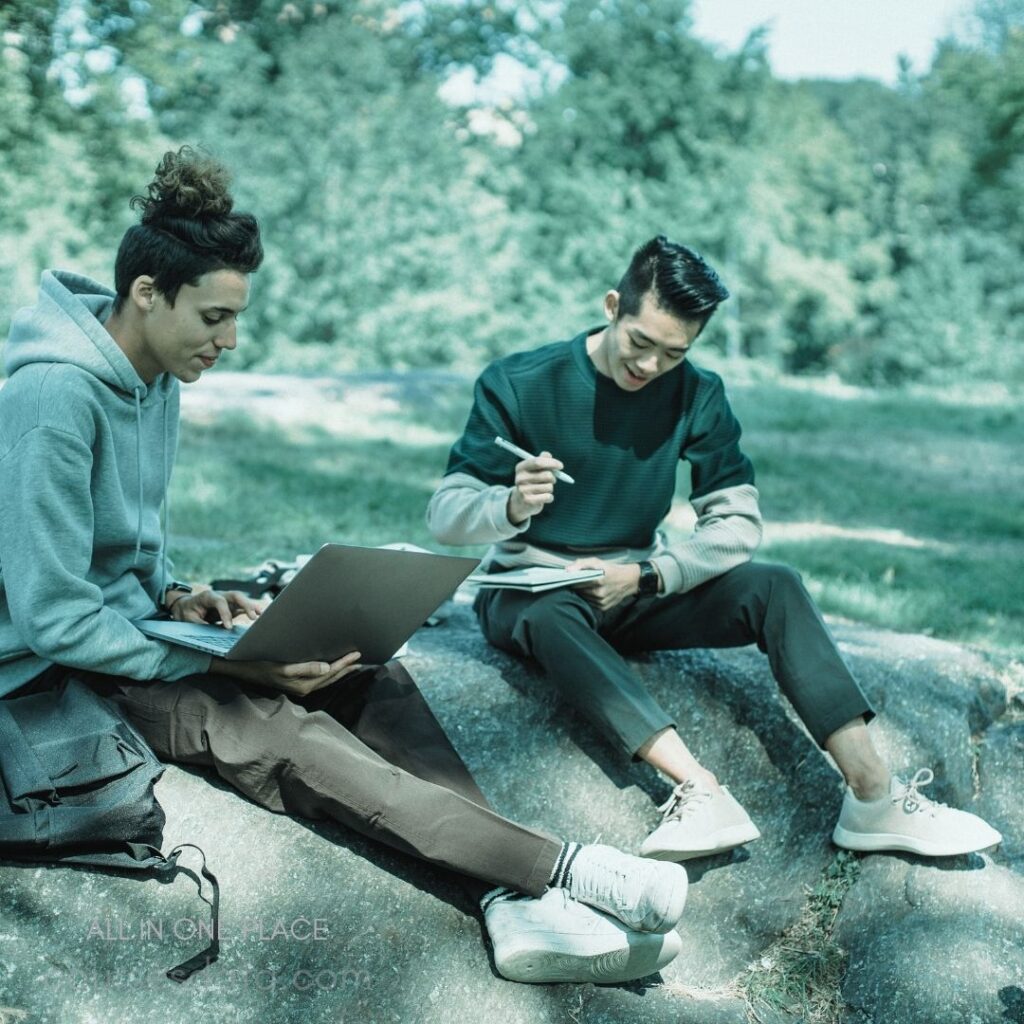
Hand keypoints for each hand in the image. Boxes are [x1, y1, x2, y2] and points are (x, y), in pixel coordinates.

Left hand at [168, 588, 263, 628]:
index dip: (225, 614)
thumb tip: (212, 634)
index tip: (228, 627)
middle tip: (253, 616)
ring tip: (262, 615)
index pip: (220, 601)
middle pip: (235, 596)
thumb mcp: (188, 619)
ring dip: (252, 607)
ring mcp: (227, 600)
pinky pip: (243, 607)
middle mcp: (220, 595)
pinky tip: (261, 616)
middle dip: (246, 604)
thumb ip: (200, 625)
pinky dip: (252, 611)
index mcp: (207, 596)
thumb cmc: (186, 612)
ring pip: (242, 600)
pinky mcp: (232, 607)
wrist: (186, 607)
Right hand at [214, 651, 363, 696]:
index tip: (357, 655)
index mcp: (303, 685)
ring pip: (326, 679)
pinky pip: (318, 679)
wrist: (243, 671)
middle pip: (331, 677)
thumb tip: (327, 667)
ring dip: (339, 671)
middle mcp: (304, 689)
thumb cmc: (261, 666)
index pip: (330, 673)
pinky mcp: (296, 684)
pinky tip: (331, 668)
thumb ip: (305, 668)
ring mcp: (300, 687)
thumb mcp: (282, 667)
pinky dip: (328, 673)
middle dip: (346, 668)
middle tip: (360, 659)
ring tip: (352, 664)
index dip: (344, 663)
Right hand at [507, 451, 564, 524]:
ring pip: (549, 487)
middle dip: (553, 478)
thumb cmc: (532, 481)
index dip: (552, 463)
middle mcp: (520, 478)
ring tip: (543, 490)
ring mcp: (523, 490)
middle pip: (547, 475)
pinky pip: (548, 497)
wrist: (520, 502)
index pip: (538, 462)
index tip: (561, 466)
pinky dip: (549, 497)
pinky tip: (543, 498)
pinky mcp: (528, 501)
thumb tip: (547, 455)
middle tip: (551, 480)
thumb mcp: (535, 469)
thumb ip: (542, 459)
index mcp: (521, 467)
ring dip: (550, 488)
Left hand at [565, 558, 642, 611]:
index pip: (577, 583)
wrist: (629, 580)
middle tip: (579, 581)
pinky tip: (592, 592)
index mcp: (598, 580)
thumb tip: (567, 569)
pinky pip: (590, 603)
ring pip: (584, 598)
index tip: (570, 578)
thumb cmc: (611, 569)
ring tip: (587, 586)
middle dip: (577, 586)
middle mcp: (600, 593)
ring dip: (583, 593)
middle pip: (579, 591)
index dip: (572, 580)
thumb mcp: (597, 562)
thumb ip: (581, 563)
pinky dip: (589, 598)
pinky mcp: (603, 607)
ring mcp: (602, 601)